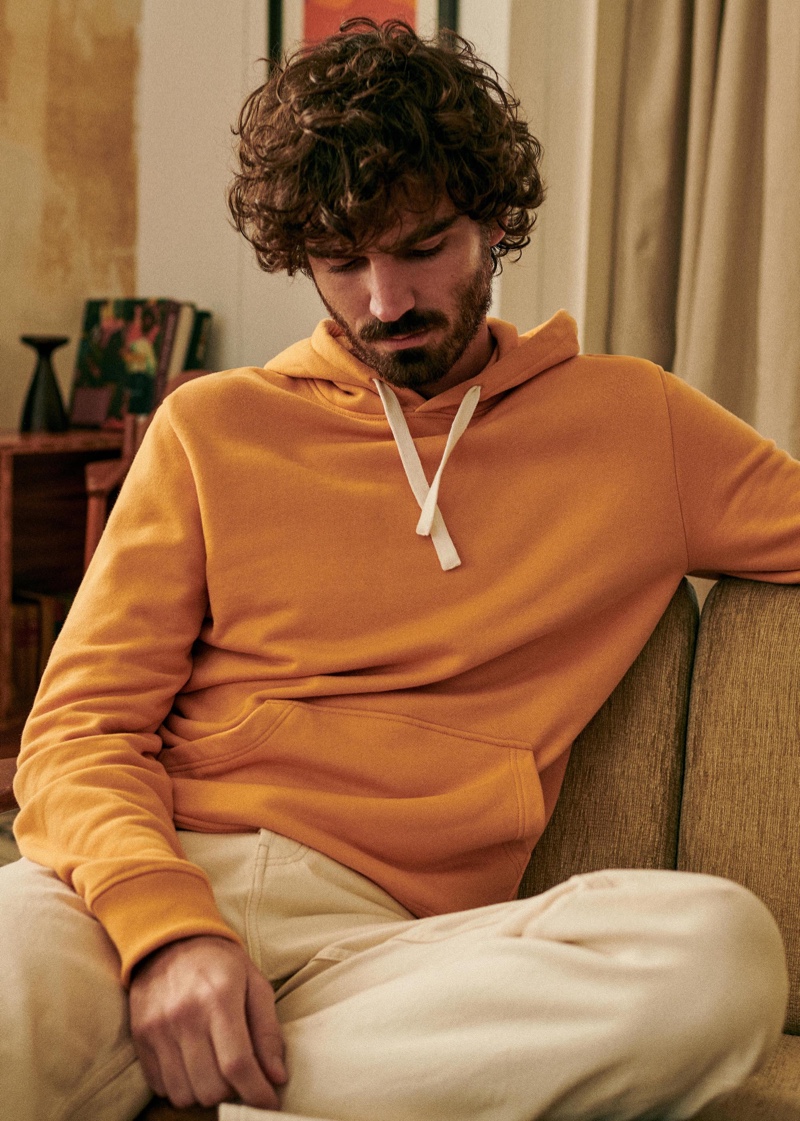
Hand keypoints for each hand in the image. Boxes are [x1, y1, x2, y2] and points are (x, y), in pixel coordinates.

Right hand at [129, 934, 286, 1109]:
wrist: (170, 939)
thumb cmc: (220, 962)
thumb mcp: (255, 983)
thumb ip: (268, 1031)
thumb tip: (277, 1076)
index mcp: (220, 998)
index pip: (237, 1064)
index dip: (256, 1093)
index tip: (268, 1103)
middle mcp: (185, 1015)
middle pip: (211, 1087)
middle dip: (233, 1092)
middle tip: (240, 1076)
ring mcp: (158, 1028)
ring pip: (185, 1094)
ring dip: (205, 1092)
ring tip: (216, 1070)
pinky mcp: (141, 1037)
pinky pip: (161, 1086)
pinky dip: (181, 1086)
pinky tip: (192, 1065)